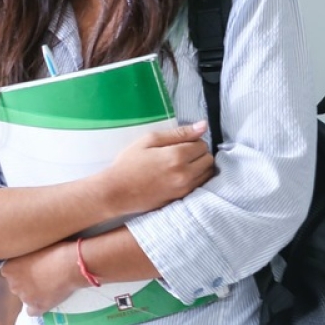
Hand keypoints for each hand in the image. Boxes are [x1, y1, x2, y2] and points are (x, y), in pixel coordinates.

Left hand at [1, 242, 84, 315]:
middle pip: (16, 286)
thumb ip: (24, 258)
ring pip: (25, 298)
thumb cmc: (55, 251)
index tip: (31, 268)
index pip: (8, 273)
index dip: (21, 270)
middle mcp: (13, 284)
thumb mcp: (33, 249)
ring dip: (33, 294)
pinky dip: (38, 307)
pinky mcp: (37, 307)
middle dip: (26, 282)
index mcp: (8, 268)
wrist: (71, 265)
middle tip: (41, 276)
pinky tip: (47, 300)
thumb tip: (25, 261)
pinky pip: (32, 311)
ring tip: (49, 286)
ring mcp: (25, 297)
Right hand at [95, 121, 214, 216]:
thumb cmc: (129, 163)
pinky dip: (196, 178)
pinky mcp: (182, 198)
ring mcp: (185, 188)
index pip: (202, 144)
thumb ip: (179, 133)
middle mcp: (186, 173)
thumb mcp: (149, 140)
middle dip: (199, 153)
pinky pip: (200, 185)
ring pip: (207, 173)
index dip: (193, 140)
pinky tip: (180, 175)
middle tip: (181, 153)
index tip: (179, 143)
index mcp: (178, 155)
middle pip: (208, 159)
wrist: (117, 191)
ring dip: (200, 166)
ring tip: (181, 165)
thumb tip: (204, 125)